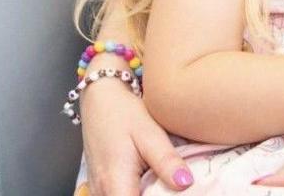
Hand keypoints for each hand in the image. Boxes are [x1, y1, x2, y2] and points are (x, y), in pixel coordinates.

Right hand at [78, 70, 191, 195]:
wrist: (100, 97)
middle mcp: (101, 191)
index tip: (172, 193)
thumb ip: (167, 161)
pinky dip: (134, 191)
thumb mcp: (150, 133)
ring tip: (163, 182)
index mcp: (114, 183)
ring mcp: (97, 189)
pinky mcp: (99, 184)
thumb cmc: (123, 112)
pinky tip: (150, 182)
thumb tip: (186, 184)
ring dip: (145, 194)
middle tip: (172, 186)